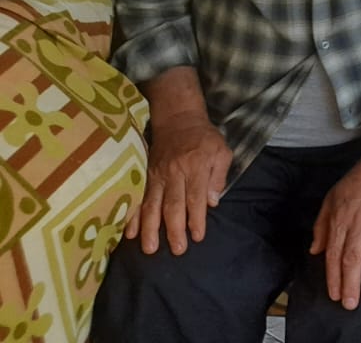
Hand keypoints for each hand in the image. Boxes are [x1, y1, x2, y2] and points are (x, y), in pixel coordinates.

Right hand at [129, 110, 232, 255]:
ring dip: (150, 228)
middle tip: (177, 250)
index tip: (197, 237)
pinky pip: (138, 198)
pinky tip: (130, 233)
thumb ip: (219, 176)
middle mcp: (174, 173)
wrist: (178, 119)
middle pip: (173, 205)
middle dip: (174, 229)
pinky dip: (132, 216)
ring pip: (152, 205)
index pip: (196, 197)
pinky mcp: (145, 176)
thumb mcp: (221, 151)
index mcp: (195, 166)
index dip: (196, 218)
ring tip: (150, 248)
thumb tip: (213, 202)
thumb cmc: (204, 138)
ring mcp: (157, 175)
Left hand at [309, 150, 360, 309]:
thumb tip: (317, 250)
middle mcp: (360, 223)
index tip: (335, 295)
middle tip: (351, 304)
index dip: (333, 277)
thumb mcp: (331, 198)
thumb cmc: (357, 181)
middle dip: (351, 284)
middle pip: (353, 258)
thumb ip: (322, 225)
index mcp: (341, 220)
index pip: (334, 254)